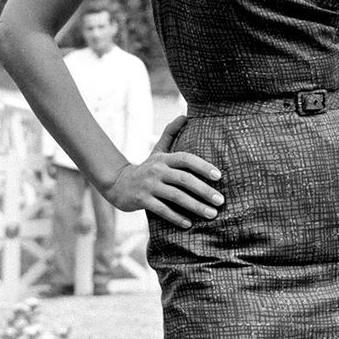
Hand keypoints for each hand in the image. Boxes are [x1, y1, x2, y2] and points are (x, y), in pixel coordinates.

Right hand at [103, 115, 224, 228]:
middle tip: (220, 201)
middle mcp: (157, 170)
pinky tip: (189, 224)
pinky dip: (176, 217)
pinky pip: (162, 210)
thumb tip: (185, 115)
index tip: (219, 176)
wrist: (118, 184)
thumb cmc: (146, 168)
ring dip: (195, 206)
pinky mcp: (142, 200)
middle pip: (184, 179)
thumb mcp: (157, 150)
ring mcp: (149, 186)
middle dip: (204, 191)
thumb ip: (171, 133)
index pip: (186, 159)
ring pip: (176, 196)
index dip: (203, 166)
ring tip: (211, 214)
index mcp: (164, 158)